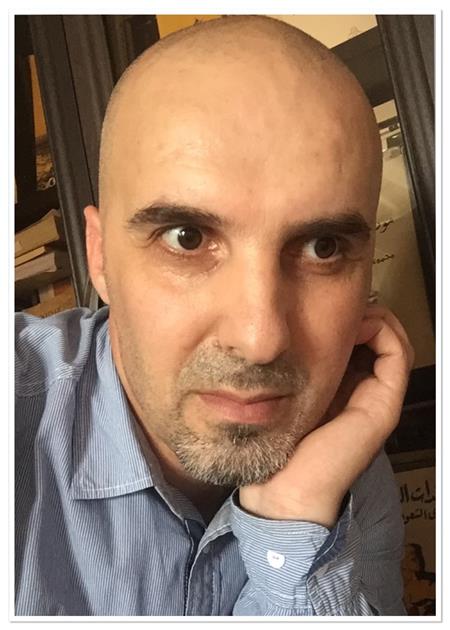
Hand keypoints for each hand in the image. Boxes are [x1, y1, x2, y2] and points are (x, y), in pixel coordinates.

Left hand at [239, 305, 413, 527]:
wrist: (284, 486)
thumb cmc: (278, 441)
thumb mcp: (284, 392)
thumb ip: (294, 365)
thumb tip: (290, 328)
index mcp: (344, 388)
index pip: (362, 341)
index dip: (351, 316)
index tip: (327, 303)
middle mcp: (365, 391)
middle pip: (380, 337)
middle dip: (363, 311)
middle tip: (340, 301)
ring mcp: (378, 398)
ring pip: (393, 341)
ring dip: (375, 317)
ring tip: (350, 310)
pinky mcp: (383, 405)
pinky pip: (396, 354)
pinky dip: (382, 330)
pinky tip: (357, 324)